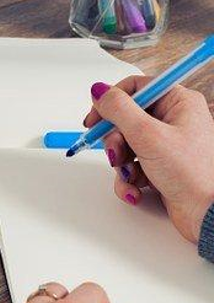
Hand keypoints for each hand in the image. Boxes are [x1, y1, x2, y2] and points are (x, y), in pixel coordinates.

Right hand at [84, 77, 213, 242]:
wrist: (208, 213)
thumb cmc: (193, 174)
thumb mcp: (148, 135)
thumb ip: (118, 110)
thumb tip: (99, 91)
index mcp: (177, 103)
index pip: (134, 89)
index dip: (110, 103)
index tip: (94, 119)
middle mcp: (172, 121)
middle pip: (124, 120)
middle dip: (115, 142)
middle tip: (116, 154)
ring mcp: (165, 146)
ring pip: (124, 146)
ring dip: (120, 165)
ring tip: (130, 175)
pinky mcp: (159, 167)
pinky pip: (130, 167)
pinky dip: (128, 180)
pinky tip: (136, 189)